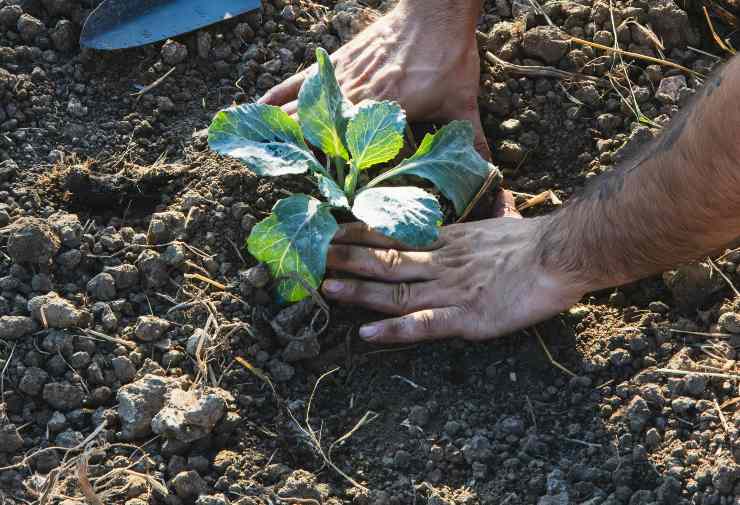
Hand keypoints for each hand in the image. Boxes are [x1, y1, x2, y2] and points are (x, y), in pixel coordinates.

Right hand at [259, 2, 490, 157]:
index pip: (343, 148)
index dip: (324, 171)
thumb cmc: (448, 57)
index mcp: (380, 112)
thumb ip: (474, 143)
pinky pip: (299, 81)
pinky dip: (277, 95)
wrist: (435, 10)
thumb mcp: (463, 104)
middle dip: (290, 154)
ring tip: (250, 147)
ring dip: (275, 128)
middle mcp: (353, 97)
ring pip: (298, 106)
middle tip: (266, 175)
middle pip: (310, 130)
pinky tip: (259, 107)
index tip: (308, 191)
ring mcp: (340, 78)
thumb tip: (495, 179)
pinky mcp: (336, 62)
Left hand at [320, 193, 586, 342]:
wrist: (560, 254)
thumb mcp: (490, 229)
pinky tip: (367, 334)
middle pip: (385, 259)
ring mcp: (450, 290)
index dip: (359, 235)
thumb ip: (465, 236)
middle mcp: (440, 263)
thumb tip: (452, 231)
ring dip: (359, 290)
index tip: (331, 231)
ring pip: (396, 290)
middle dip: (346, 258)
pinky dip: (394, 330)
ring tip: (325, 287)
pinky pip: (423, 324)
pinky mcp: (466, 318)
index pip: (394, 236)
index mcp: (447, 242)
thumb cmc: (531, 243)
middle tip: (310, 254)